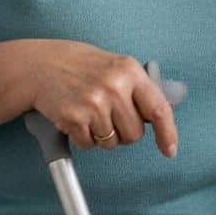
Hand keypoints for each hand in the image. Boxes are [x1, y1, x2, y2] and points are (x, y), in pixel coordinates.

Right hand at [31, 40, 179, 156]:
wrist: (45, 65)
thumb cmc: (85, 67)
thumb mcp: (119, 68)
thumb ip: (140, 90)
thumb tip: (163, 117)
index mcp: (131, 71)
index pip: (159, 109)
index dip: (167, 133)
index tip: (170, 149)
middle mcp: (115, 86)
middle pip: (135, 134)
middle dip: (125, 131)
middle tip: (110, 113)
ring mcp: (94, 103)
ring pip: (112, 142)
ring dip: (103, 134)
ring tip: (91, 111)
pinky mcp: (74, 118)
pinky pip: (90, 145)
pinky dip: (85, 137)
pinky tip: (78, 116)